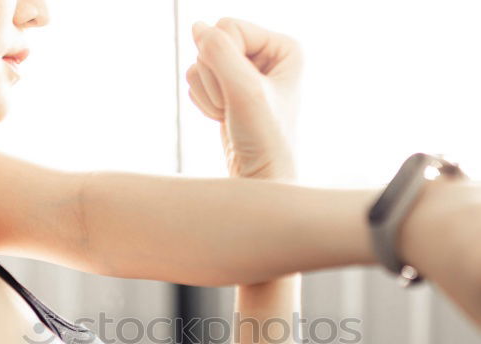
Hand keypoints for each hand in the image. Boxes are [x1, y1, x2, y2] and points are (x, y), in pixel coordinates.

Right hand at [186, 18, 302, 180]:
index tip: (242, 93)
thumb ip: (220, 52)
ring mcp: (245, 72)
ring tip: (231, 113)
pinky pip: (196, 79)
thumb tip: (197, 27)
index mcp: (284, 47)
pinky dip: (204, 102)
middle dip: (215, 78)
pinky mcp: (227, 88)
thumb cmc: (264, 139)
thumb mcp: (245, 91)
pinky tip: (223, 117)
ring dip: (208, 92)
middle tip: (235, 107)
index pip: (229, 26)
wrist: (258, 179)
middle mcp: (267, 55)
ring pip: (200, 62)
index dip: (223, 60)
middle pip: (213, 42)